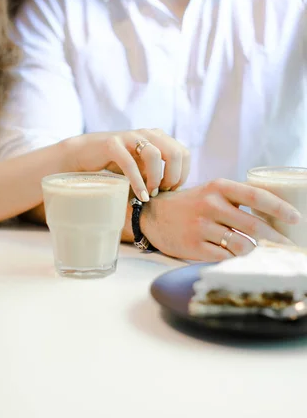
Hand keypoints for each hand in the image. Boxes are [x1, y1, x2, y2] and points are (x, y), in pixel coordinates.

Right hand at [66, 128, 189, 201]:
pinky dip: (138, 182)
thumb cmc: (117, 163)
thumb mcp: (142, 166)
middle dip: (173, 177)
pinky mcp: (113, 143)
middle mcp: (147, 133)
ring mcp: (130, 136)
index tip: (172, 189)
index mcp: (158, 137)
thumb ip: (158, 171)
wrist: (85, 154)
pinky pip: (130, 163)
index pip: (184, 153)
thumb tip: (175, 188)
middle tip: (162, 191)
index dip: (182, 174)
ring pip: (155, 155)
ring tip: (150, 193)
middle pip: (175, 152)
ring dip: (156, 178)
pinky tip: (140, 196)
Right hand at [140, 179, 300, 260]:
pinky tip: (243, 260)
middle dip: (277, 240)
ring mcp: (202, 227)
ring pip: (243, 245)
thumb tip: (277, 213)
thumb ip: (238, 198)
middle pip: (255, 226)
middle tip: (289, 247)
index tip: (297, 218)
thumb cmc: (192, 204)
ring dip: (258, 253)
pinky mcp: (194, 247)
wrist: (154, 215)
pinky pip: (226, 258)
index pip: (256, 196)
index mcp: (219, 187)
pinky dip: (238, 261)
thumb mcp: (212, 191)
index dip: (280, 208)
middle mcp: (211, 205)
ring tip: (267, 255)